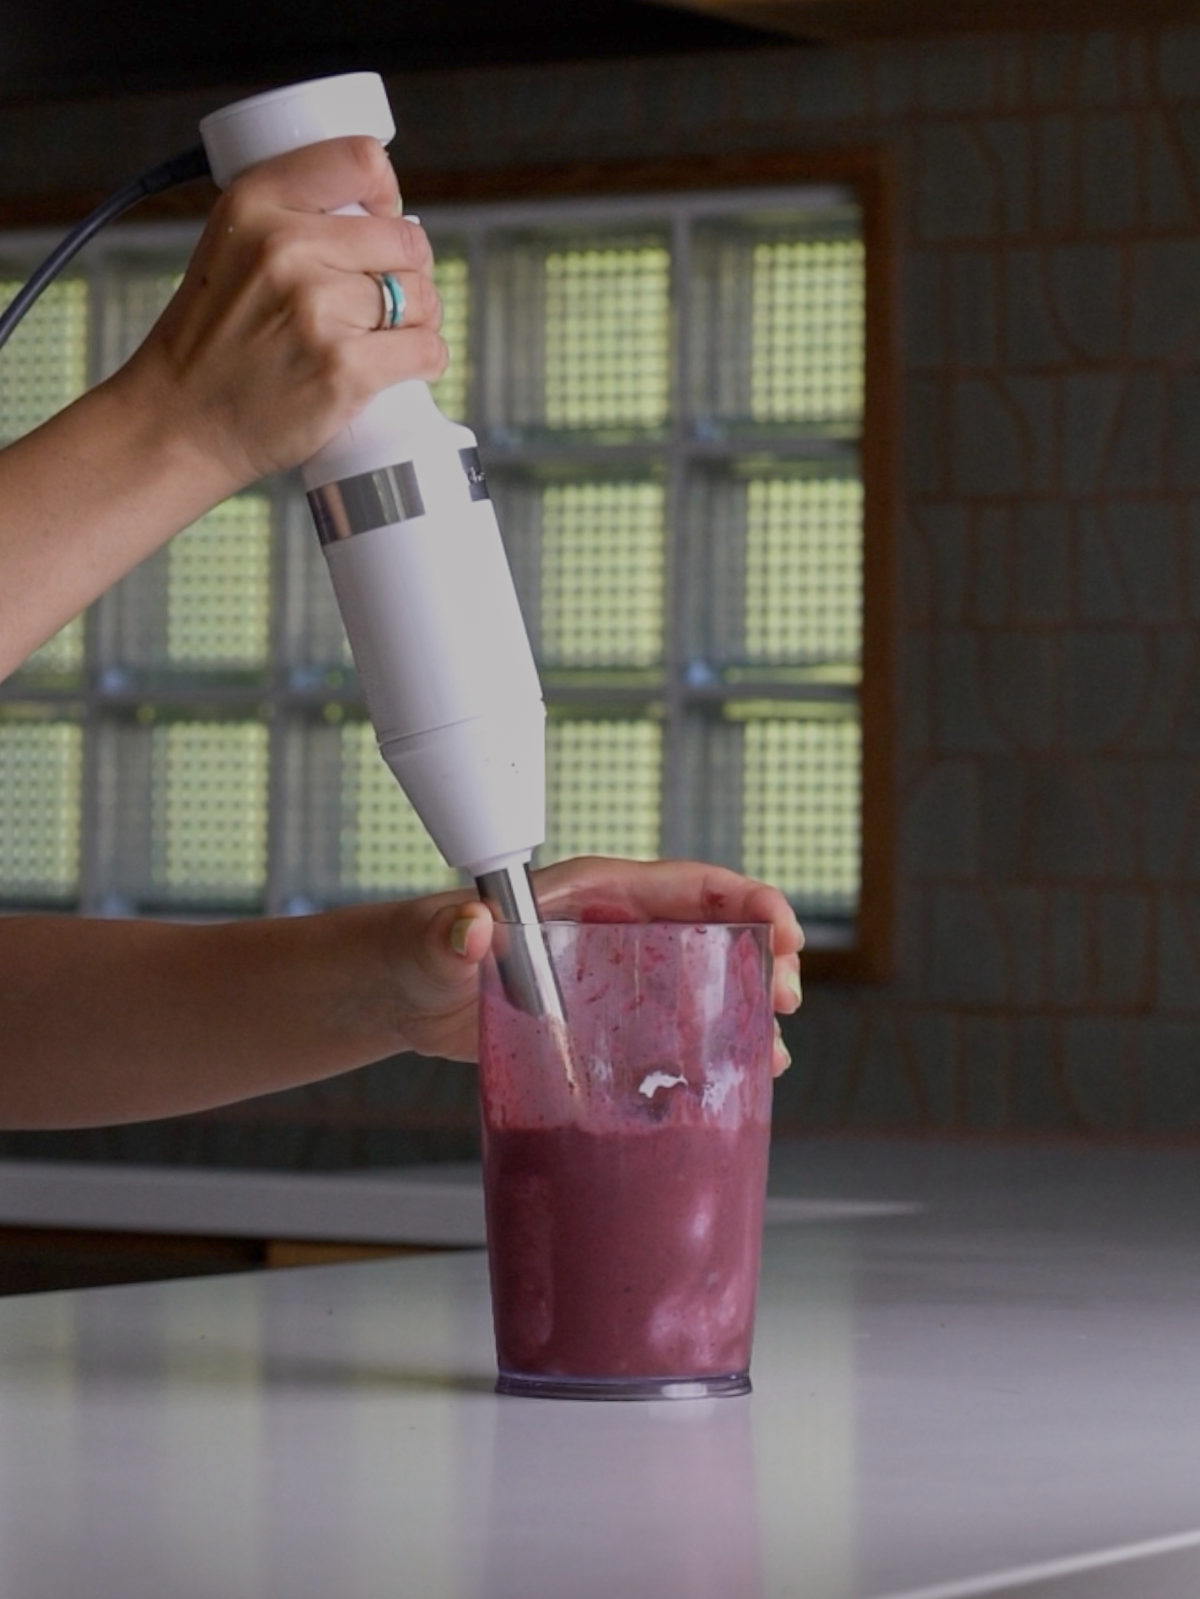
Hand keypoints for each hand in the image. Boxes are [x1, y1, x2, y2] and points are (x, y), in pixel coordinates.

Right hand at [112, 136, 446, 494]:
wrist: (179, 423)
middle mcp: (284, 247)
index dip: (387, 195)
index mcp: (255, 203)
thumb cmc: (212, 342)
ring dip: (422, 319)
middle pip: (405, 239)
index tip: (383, 222)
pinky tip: (411, 364)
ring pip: (420, 297)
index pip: (360, 161)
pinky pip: (427, 350)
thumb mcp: (228, 247)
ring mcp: (317, 311)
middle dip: (412, 270)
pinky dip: (429, 359)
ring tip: (393, 335)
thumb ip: (288, 219)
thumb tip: (382, 217)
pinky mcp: (344, 370)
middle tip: (393, 298)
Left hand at [386, 856, 803, 1072]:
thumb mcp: (436, 939)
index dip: (744, 899)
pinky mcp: (606, 1021)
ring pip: (705, 981)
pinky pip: (673, 1028)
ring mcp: (617, 976)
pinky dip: (710, 1048)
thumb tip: (469, 930)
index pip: (689, 883)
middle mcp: (617, 929)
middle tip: (785, 999)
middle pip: (715, 931)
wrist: (407, 993)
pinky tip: (737, 1078)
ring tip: (775, 1051)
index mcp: (594, 892)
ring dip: (747, 1008)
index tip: (780, 927)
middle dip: (763, 956)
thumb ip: (452, 934)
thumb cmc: (421, 947)